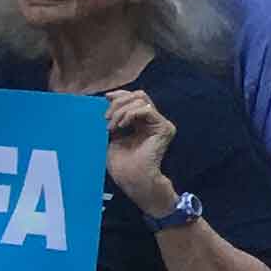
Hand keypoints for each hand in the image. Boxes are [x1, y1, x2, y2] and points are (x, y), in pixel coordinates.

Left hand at [103, 86, 176, 209]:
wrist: (130, 176)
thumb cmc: (120, 161)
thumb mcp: (112, 133)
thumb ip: (114, 116)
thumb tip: (108, 97)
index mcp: (141, 122)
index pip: (134, 98)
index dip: (120, 95)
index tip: (105, 98)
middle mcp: (153, 121)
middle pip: (138, 95)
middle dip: (118, 103)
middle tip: (106, 118)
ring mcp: (160, 124)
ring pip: (141, 100)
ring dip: (121, 111)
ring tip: (112, 126)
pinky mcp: (164, 128)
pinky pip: (147, 110)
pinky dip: (131, 114)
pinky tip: (123, 126)